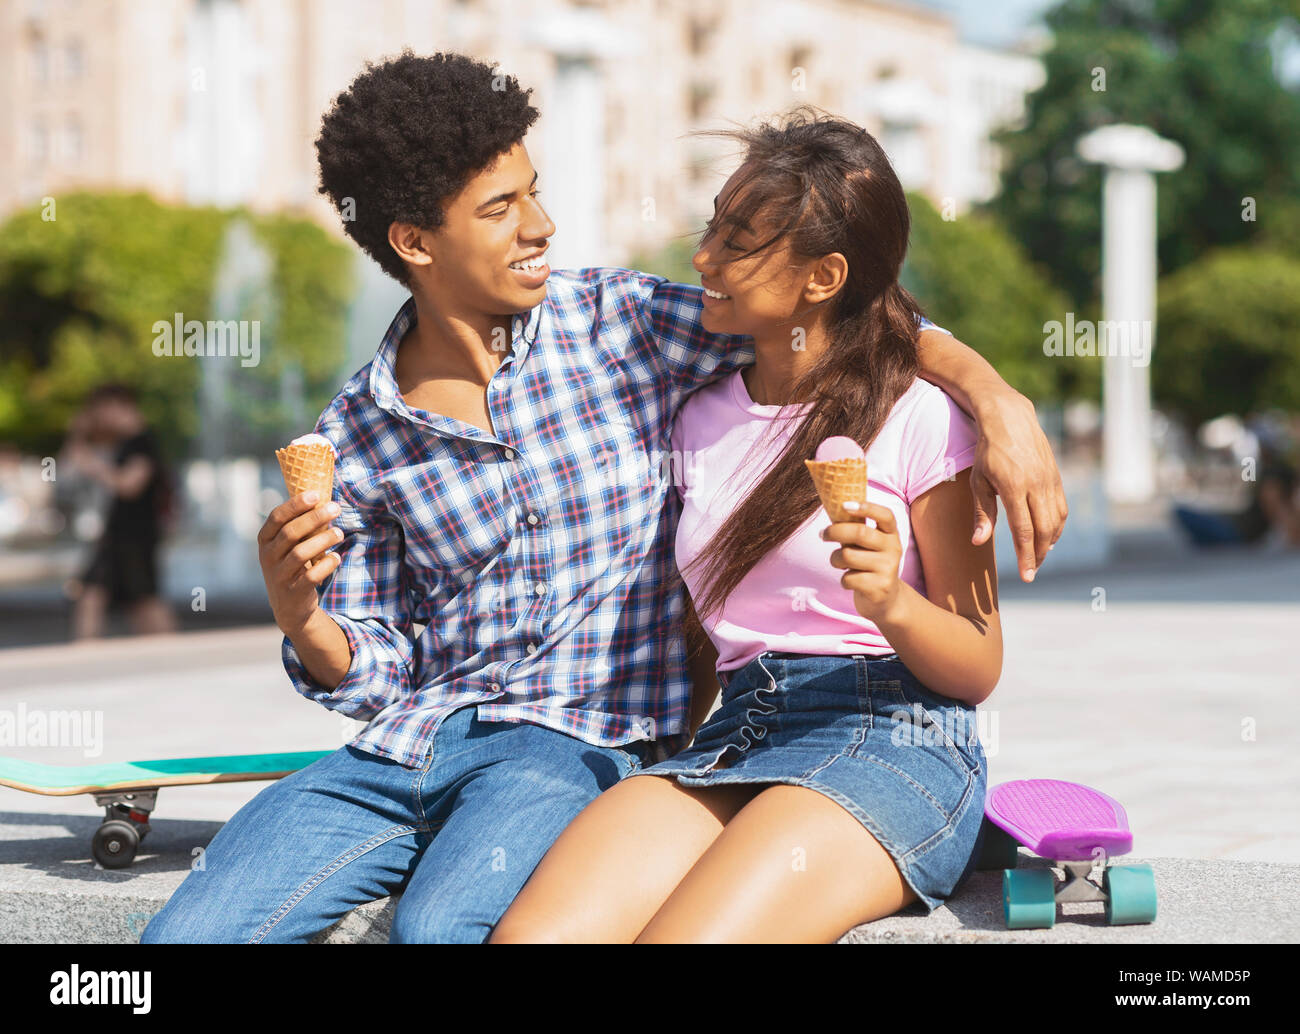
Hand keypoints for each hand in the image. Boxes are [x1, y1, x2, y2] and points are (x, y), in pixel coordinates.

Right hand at [257, 491, 343, 634]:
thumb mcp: (287, 547)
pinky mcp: (293, 591)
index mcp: (265, 540)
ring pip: (300, 553)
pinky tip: (337, 557)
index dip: (295, 505)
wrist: (289, 607)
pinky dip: (326, 565)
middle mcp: (268, 556)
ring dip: (323, 540)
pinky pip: (310, 575)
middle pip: (290, 532)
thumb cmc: (292, 566)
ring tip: (340, 533)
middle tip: (335, 508)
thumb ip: (298, 526)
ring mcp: (279, 575)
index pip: (276, 517)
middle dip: (315, 518)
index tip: (316, 494)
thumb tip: (323, 498)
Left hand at [824, 501, 903, 623]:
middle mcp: (893, 549)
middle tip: (823, 535)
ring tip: (839, 563)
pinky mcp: (879, 588)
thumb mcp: (869, 545)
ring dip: (835, 559)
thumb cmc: (870, 565)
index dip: (866, 507)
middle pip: (859, 532)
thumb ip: (856, 530)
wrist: (887, 600)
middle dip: (835, 531)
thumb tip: (832, 510)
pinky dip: (843, 580)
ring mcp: (887, 569)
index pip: (885, 515)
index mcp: (891, 534)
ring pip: (848, 556)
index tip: (845, 505)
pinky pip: (848, 578)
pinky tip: (850, 581)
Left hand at [970, 390, 1067, 581]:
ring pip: (1057, 521)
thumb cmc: (987, 451)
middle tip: (1032, 571)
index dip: (1026, 556)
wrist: (1010, 418)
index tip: (1027, 577)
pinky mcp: (1057, 476)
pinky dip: (1058, 526)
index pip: (1024, 531)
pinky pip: (1062, 507)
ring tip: (1039, 557)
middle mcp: (1036, 485)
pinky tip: (1049, 536)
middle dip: (1040, 555)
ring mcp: (1049, 480)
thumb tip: (979, 542)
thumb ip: (982, 512)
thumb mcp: (978, 481)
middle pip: (1044, 530)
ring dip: (1050, 543)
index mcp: (1014, 487)